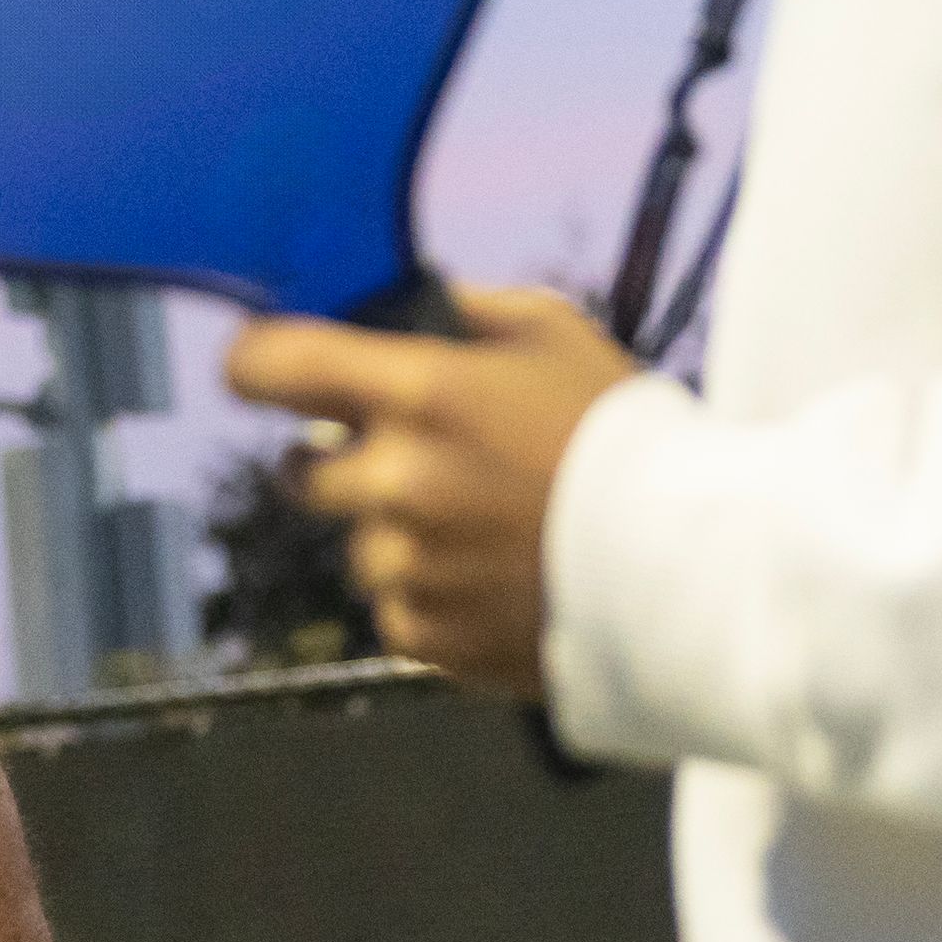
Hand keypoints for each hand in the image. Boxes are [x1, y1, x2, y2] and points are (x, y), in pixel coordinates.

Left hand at [219, 286, 644, 699]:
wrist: (688, 569)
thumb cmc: (627, 440)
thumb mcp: (562, 336)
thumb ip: (476, 311)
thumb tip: (420, 307)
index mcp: (421, 394)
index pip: (272, 366)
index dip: (253, 365)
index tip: (257, 371)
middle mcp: (396, 480)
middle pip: (299, 471)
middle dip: (334, 461)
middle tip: (403, 459)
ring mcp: (407, 565)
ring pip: (359, 544)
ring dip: (396, 534)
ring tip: (485, 530)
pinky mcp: (425, 634)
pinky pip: (396, 607)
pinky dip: (430, 595)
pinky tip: (495, 578)